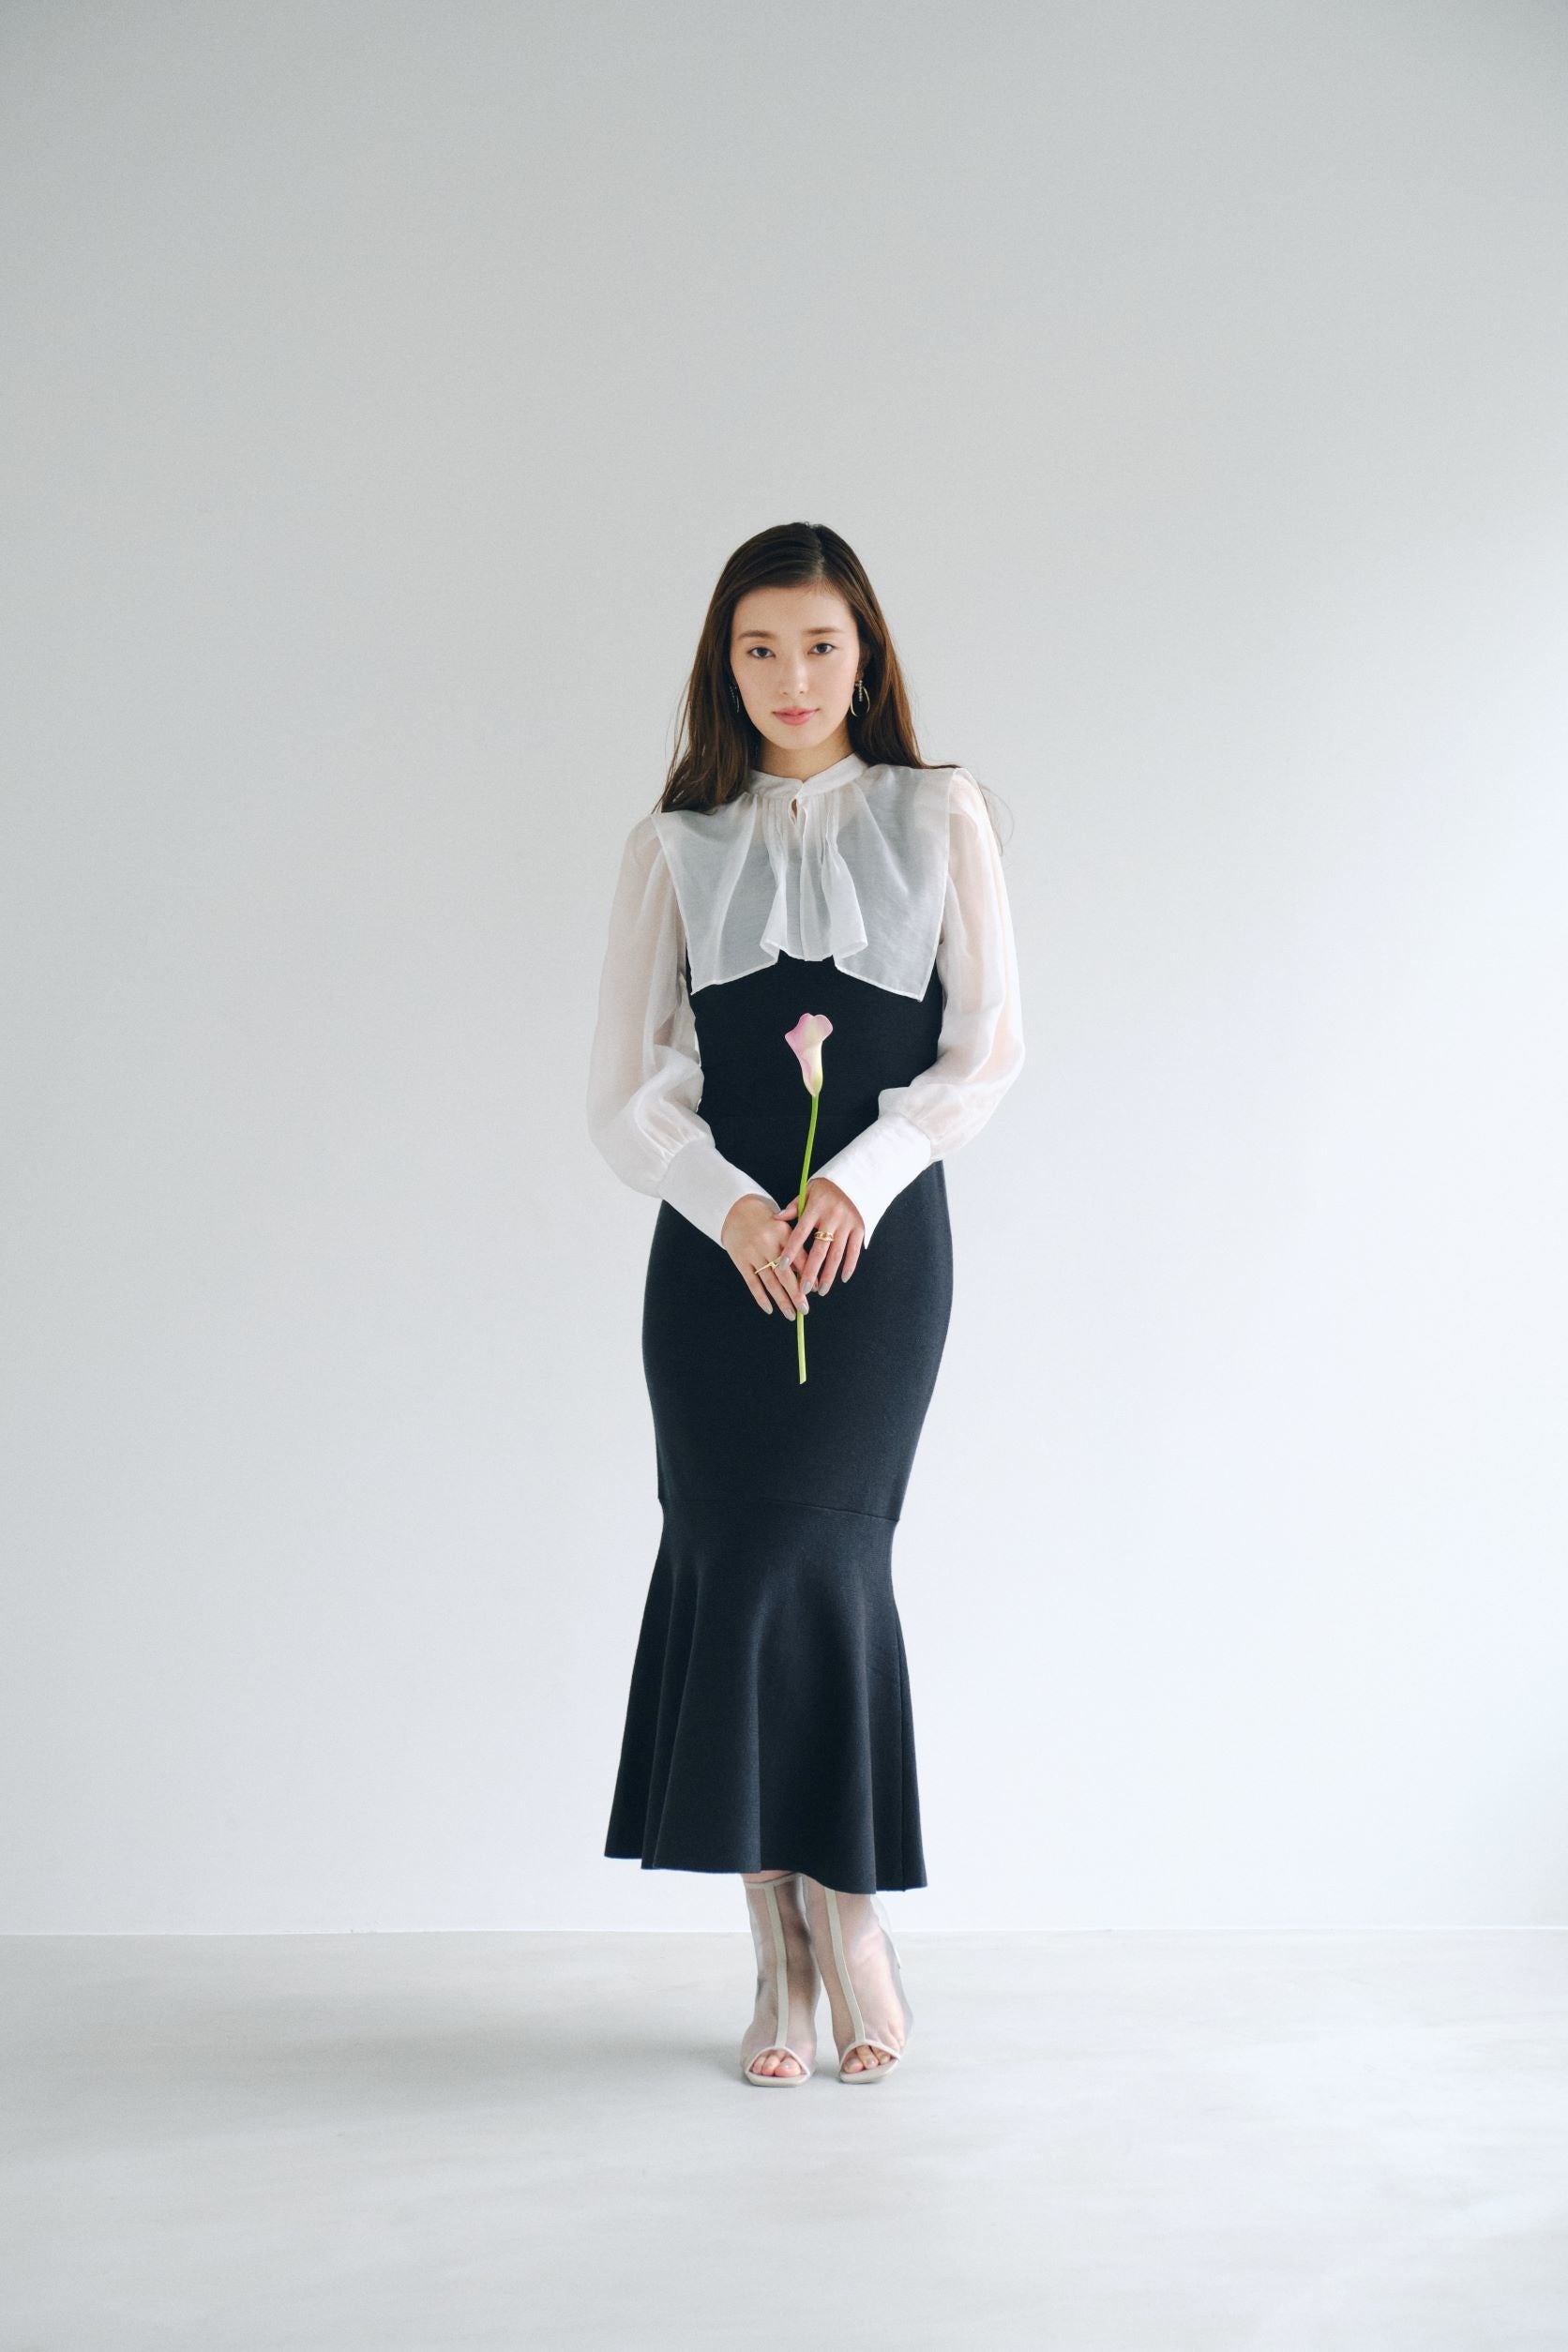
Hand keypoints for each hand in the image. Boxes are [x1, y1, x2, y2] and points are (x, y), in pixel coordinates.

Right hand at [720, 1193, 811, 1319]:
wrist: (737, 1211)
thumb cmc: (767, 1223)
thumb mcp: (783, 1228)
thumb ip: (795, 1247)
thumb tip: (807, 1277)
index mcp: (783, 1233)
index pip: (799, 1258)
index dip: (809, 1275)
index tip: (816, 1290)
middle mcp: (768, 1243)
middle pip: (785, 1274)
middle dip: (796, 1294)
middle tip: (805, 1310)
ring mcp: (753, 1253)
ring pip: (770, 1282)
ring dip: (781, 1301)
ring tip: (791, 1314)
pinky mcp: (741, 1261)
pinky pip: (752, 1283)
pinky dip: (761, 1297)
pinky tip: (769, 1309)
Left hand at [778, 1176, 863, 1296]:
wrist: (857, 1176)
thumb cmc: (827, 1186)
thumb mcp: (809, 1190)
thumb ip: (794, 1206)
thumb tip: (775, 1219)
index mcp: (815, 1208)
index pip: (800, 1233)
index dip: (791, 1251)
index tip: (782, 1266)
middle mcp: (832, 1218)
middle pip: (819, 1250)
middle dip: (810, 1272)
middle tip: (803, 1289)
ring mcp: (847, 1224)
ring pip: (837, 1254)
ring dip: (828, 1274)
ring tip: (821, 1290)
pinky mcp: (860, 1227)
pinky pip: (855, 1250)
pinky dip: (849, 1265)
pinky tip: (842, 1278)